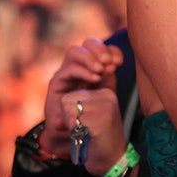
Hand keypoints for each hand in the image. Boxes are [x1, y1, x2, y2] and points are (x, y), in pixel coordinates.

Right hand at [42, 38, 122, 156]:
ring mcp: (66, 73)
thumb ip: (109, 78)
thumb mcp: (106, 93)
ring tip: (100, 70)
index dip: (112, 50)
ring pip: (75, 51)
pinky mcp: (56, 83)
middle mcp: (79, 65)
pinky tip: (94, 79)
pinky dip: (82, 71)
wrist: (75, 134)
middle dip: (100, 49)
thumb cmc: (93, 112)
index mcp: (93, 66)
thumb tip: (112, 66)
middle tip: (109, 63)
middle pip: (87, 43)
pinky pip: (67, 69)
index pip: (102, 48)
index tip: (119, 63)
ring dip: (90, 58)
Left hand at [58, 87, 127, 176]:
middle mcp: (107, 97)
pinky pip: (73, 122)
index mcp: (105, 93)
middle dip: (68, 118)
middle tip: (83, 129)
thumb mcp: (89, 120)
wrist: (113, 159)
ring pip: (68, 111)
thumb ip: (74, 113)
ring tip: (85, 132)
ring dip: (71, 126)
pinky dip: (75, 133)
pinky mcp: (101, 121)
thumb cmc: (100, 141)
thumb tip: (56, 122)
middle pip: (67, 101)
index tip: (82, 122)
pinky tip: (87, 137)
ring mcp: (105, 108)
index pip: (71, 95)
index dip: (69, 112)